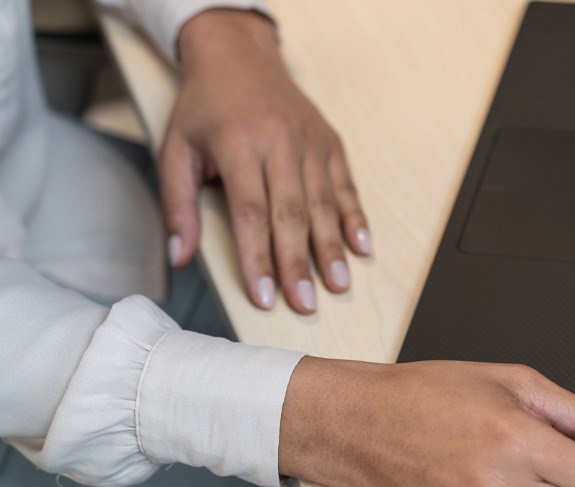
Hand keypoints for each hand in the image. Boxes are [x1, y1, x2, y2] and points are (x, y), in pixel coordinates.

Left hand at [160, 9, 369, 313]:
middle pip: (292, 214)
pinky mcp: (331, 143)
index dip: (257, 258)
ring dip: (332, 249)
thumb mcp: (175, 150)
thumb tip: (179, 257)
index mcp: (238, 144)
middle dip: (298, 263)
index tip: (263, 297)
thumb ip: (178, 205)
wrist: (238, 56)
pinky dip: (355, 219)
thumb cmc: (204, 108)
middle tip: (305, 304)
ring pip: (323, 204)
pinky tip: (361, 248)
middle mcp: (279, 142)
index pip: (250, 213)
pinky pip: (345, 187)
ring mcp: (310, 142)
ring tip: (337, 285)